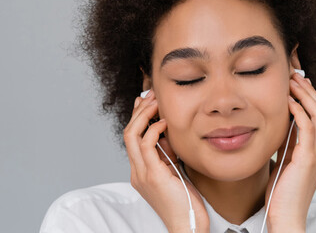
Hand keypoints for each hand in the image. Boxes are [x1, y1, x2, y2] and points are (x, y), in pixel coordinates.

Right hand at [123, 90, 209, 232]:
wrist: (187, 224)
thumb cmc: (185, 202)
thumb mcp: (175, 171)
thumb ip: (168, 154)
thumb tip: (167, 134)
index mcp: (140, 171)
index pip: (133, 138)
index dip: (139, 117)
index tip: (149, 101)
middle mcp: (136, 171)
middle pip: (128, 133)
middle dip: (138, 111)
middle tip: (151, 95)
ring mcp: (142, 174)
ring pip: (131, 135)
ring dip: (144, 115)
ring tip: (157, 101)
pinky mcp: (152, 176)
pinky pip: (146, 145)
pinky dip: (154, 129)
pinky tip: (165, 122)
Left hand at [265, 72, 315, 231]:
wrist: (286, 218)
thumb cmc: (281, 196)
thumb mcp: (283, 164)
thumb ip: (286, 146)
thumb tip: (279, 128)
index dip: (310, 98)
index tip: (297, 83)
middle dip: (309, 90)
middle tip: (295, 74)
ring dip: (305, 95)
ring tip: (292, 81)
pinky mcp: (309, 159)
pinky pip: (307, 127)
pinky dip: (299, 110)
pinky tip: (288, 101)